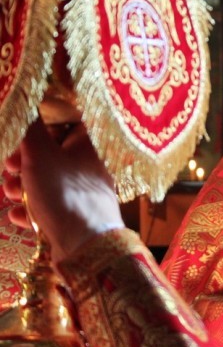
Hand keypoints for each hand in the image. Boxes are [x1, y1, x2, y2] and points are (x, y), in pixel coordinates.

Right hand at [2, 118, 123, 262]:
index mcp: (88, 146)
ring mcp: (85, 194)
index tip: (17, 140)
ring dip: (24, 186)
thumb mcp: (41, 155)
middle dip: (24, 162)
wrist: (86, 245)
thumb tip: (25, 101)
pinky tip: (19, 216)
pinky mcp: (78, 218)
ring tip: (11, 193)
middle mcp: (90, 167)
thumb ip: (31, 129)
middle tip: (9, 169)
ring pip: (49, 182)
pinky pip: (51, 208)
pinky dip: (33, 210)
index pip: (64, 126)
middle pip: (52, 156)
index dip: (37, 130)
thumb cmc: (64, 193)